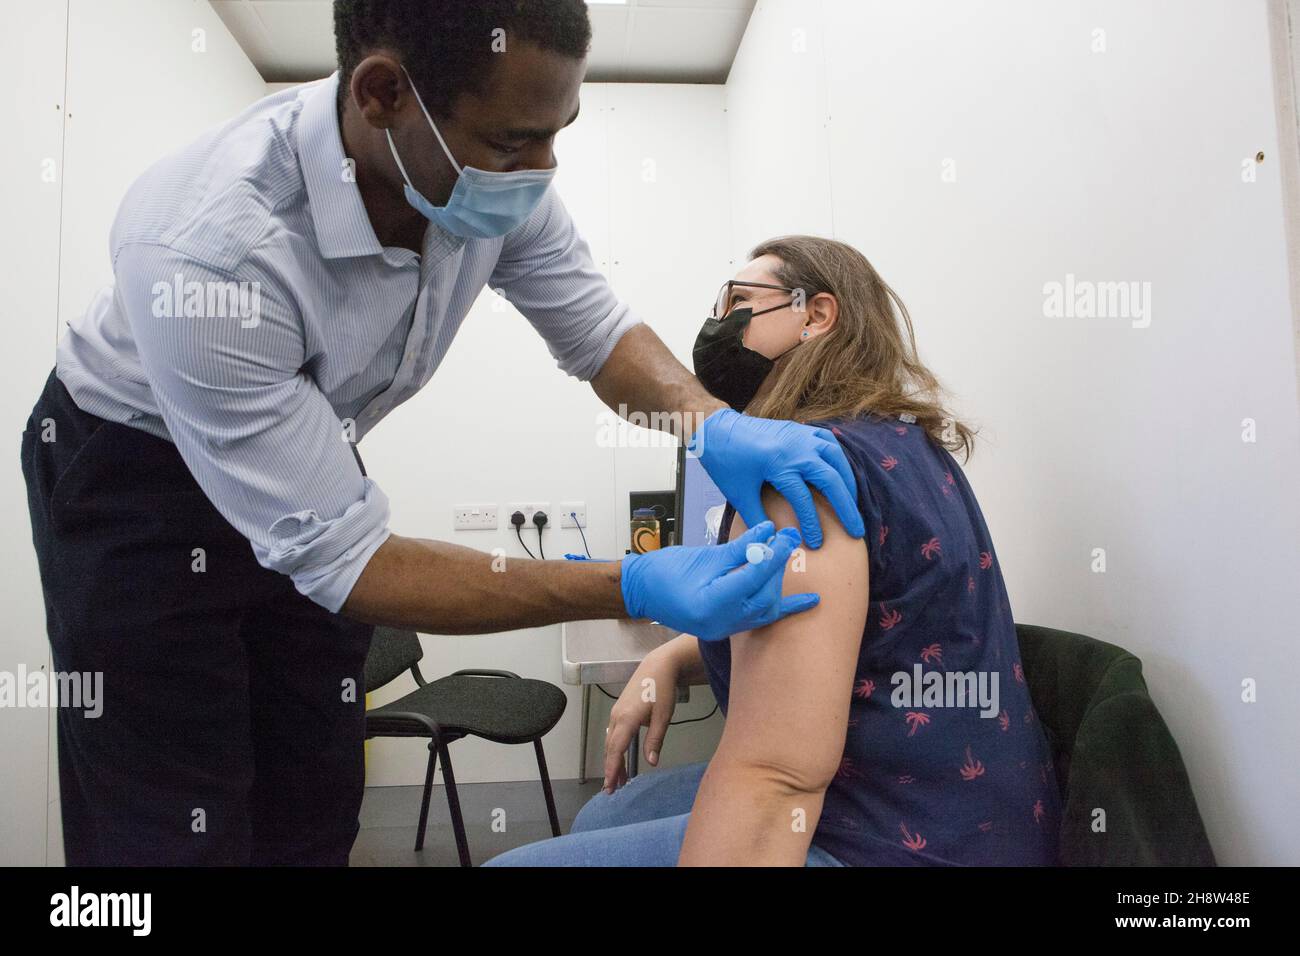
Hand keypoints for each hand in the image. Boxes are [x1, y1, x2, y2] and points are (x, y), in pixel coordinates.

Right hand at [602, 646, 679, 791]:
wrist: (658, 666)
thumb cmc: (662, 690)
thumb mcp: (663, 717)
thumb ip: (655, 740)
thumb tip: (651, 763)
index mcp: (626, 719)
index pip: (616, 750)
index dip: (612, 769)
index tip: (610, 786)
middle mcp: (616, 716)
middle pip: (610, 748)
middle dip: (611, 769)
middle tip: (612, 789)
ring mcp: (616, 712)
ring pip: (611, 741)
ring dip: (613, 760)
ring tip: (619, 778)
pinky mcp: (619, 709)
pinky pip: (613, 733)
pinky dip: (615, 748)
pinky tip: (620, 756)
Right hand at [620, 521, 815, 641]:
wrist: (642, 592)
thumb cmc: (664, 571)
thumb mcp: (704, 556)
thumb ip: (739, 548)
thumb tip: (768, 532)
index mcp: (710, 604)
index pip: (752, 579)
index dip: (774, 556)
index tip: (788, 537)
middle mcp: (721, 623)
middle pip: (764, 596)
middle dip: (777, 567)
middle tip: (787, 540)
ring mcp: (725, 629)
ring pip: (766, 609)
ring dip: (778, 582)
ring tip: (780, 556)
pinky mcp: (729, 627)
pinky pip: (762, 618)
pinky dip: (785, 608)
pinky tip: (812, 601)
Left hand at [689, 408, 864, 548]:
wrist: (717, 429)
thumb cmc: (725, 462)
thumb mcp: (739, 494)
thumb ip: (758, 519)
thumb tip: (773, 543)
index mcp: (779, 464)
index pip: (804, 500)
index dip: (812, 524)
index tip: (817, 543)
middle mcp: (796, 448)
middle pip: (831, 479)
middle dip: (846, 508)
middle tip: (856, 531)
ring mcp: (801, 436)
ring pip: (836, 458)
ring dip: (848, 482)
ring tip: (853, 504)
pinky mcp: (800, 430)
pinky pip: (829, 441)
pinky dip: (839, 458)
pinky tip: (842, 474)